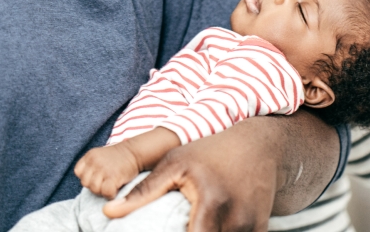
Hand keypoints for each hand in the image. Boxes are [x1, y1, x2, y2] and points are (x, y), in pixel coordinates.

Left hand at [74, 145, 140, 199]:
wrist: (136, 152)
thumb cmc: (119, 159)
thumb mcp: (100, 157)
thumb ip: (91, 168)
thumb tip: (87, 184)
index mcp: (90, 155)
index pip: (78, 172)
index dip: (88, 177)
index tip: (99, 176)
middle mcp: (94, 161)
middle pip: (85, 183)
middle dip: (95, 185)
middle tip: (107, 181)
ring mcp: (103, 168)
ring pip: (94, 189)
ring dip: (103, 191)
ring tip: (112, 183)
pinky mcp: (112, 176)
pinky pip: (106, 192)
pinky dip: (111, 194)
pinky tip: (117, 188)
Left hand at [103, 114, 337, 231]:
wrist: (257, 145)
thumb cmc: (210, 152)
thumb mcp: (174, 163)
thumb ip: (143, 191)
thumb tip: (109, 212)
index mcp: (211, 201)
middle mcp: (235, 217)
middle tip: (182, 225)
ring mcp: (251, 224)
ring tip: (195, 223)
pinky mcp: (260, 228)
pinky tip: (214, 225)